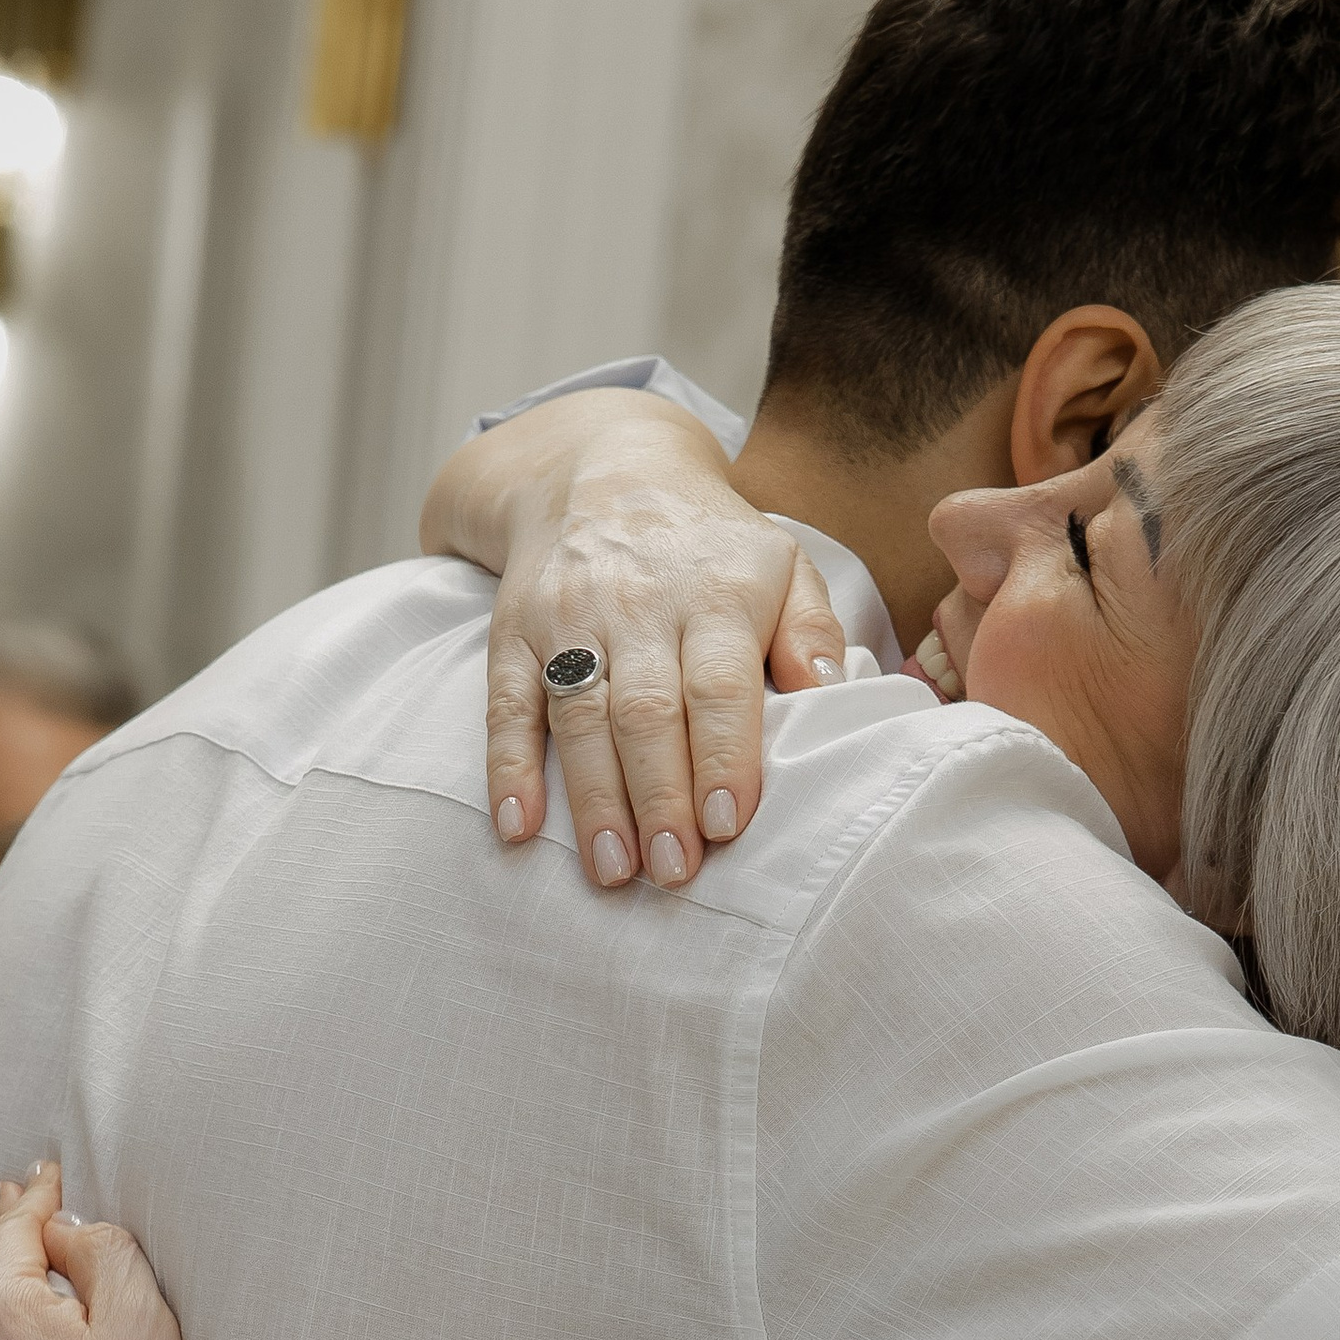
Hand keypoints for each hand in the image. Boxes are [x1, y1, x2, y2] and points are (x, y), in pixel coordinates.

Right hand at [421, 390, 847, 888]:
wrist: (604, 468)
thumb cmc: (711, 545)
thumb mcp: (783, 565)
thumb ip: (812, 634)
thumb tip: (833, 694)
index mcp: (716, 592)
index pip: (718, 684)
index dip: (722, 756)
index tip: (728, 826)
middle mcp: (637, 603)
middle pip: (646, 710)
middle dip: (660, 797)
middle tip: (673, 872)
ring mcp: (568, 617)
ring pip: (579, 715)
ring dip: (594, 799)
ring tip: (614, 871)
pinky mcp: (514, 630)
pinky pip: (506, 702)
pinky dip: (508, 767)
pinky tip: (519, 827)